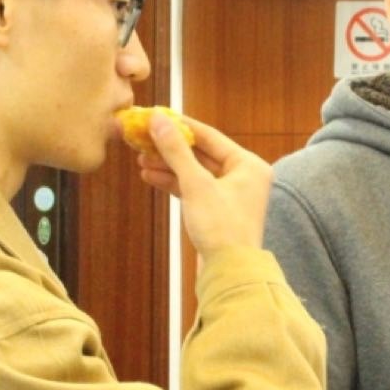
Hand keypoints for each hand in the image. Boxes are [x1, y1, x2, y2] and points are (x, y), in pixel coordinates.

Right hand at [133, 113, 271, 254]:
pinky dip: (174, 184)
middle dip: (170, 148)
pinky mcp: (218, 212)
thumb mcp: (196, 184)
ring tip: (141, 159)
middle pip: (201, 154)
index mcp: (249, 165)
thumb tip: (159, 120)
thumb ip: (176, 150)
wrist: (230, 274)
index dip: (181, 125)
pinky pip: (194, 190)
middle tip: (143, 138)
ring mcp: (231, 196)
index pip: (210, 136)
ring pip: (195, 173)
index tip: (157, 116)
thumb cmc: (222, 228)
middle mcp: (244, 177)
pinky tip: (151, 176)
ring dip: (168, 166)